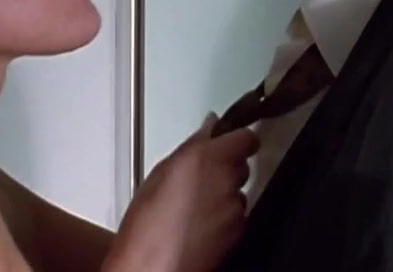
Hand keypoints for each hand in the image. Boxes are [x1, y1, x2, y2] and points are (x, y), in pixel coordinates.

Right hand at [105, 114, 258, 271]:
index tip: (228, 140)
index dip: (237, 139)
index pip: (245, 137)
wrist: (154, 268)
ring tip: (194, 206)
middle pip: (241, 164)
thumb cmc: (147, 226)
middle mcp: (226, 179)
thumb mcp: (158, 174)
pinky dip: (223, 216)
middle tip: (200, 176)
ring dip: (224, 193)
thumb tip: (206, 133)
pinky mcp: (239, 230)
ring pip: (238, 190)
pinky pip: (236, 214)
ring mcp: (235, 206)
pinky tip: (199, 224)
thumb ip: (190, 148)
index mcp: (206, 158)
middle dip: (226, 167)